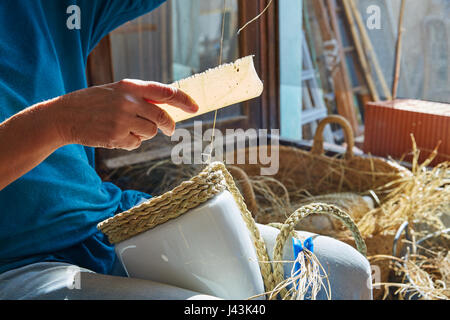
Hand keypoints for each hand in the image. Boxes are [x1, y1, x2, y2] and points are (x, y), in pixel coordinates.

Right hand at [52, 79, 198, 149]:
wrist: (64, 116)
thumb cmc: (93, 102)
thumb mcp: (116, 91)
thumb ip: (139, 96)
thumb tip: (166, 107)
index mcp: (130, 86)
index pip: (165, 92)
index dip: (183, 100)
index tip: (195, 107)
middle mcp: (128, 102)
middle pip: (162, 117)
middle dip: (168, 125)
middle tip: (170, 129)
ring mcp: (123, 120)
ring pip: (151, 132)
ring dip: (145, 133)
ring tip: (126, 127)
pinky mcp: (117, 137)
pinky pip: (136, 143)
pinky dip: (130, 141)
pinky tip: (115, 135)